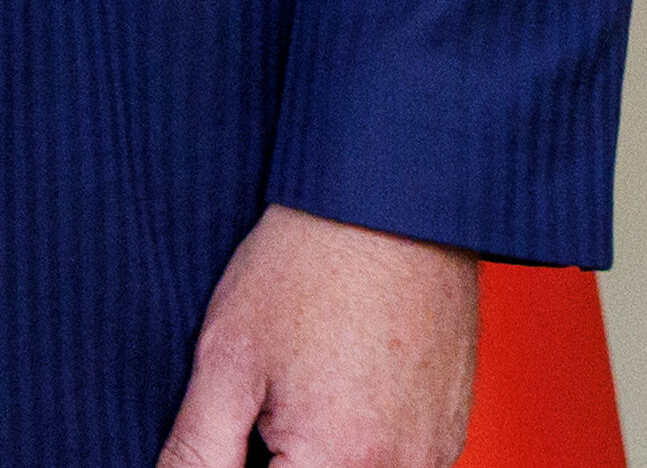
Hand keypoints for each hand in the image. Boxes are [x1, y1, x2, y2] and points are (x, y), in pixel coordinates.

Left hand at [157, 204, 476, 467]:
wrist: (391, 204)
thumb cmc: (308, 268)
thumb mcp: (227, 359)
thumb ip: (198, 451)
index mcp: (336, 463)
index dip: (236, 462)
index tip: (232, 430)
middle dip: (277, 457)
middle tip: (263, 404)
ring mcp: (431, 458)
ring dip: (316, 452)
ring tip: (302, 385)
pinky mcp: (448, 438)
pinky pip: (393, 466)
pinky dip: (357, 445)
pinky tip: (337, 391)